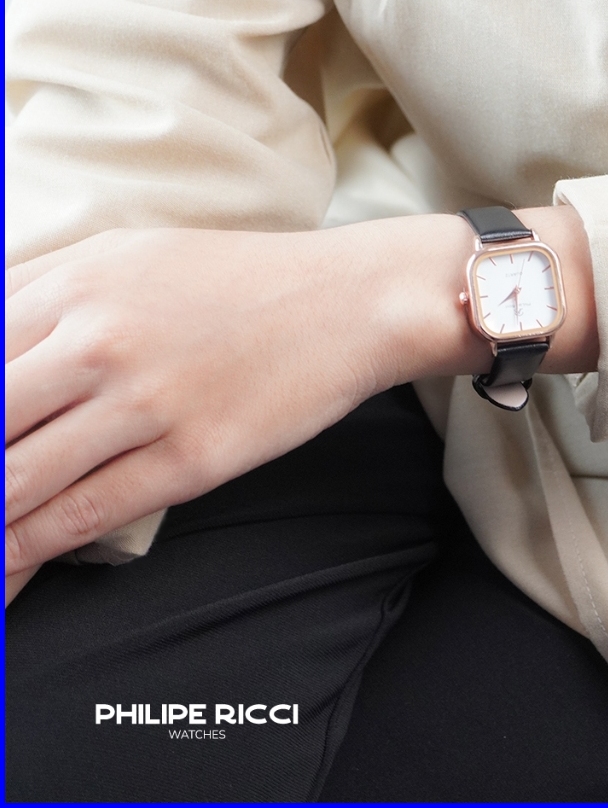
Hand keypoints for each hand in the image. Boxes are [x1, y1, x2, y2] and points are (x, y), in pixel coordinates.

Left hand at [5, 206, 596, 587]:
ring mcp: (146, 401)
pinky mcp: (192, 456)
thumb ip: (43, 292)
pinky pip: (83, 515)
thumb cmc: (245, 280)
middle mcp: (98, 339)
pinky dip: (28, 553)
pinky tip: (8, 573)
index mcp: (76, 281)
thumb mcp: (133, 255)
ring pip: (12, 481)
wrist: (353, 300)